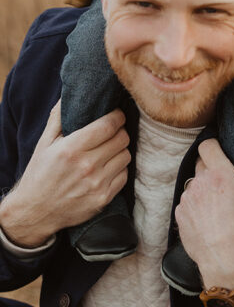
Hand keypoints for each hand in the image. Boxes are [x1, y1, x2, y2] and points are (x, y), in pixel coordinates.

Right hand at [0, 102, 130, 246]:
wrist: (35, 212)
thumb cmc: (39, 174)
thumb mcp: (44, 143)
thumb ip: (58, 117)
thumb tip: (69, 94)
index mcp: (71, 149)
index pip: (109, 125)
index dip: (117, 116)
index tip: (115, 115)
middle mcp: (87, 166)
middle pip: (122, 138)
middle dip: (119, 131)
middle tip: (112, 132)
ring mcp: (97, 184)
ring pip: (126, 156)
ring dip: (120, 150)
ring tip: (108, 150)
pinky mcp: (103, 198)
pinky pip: (124, 175)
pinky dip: (119, 169)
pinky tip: (107, 167)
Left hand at [175, 141, 233, 290]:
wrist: (227, 263)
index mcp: (220, 175)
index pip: (207, 145)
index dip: (214, 146)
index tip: (221, 153)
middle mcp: (200, 183)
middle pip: (201, 164)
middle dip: (211, 169)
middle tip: (225, 183)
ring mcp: (187, 199)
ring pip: (194, 184)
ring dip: (203, 188)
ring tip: (218, 205)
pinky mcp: (180, 214)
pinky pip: (187, 202)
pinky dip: (196, 205)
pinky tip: (209, 218)